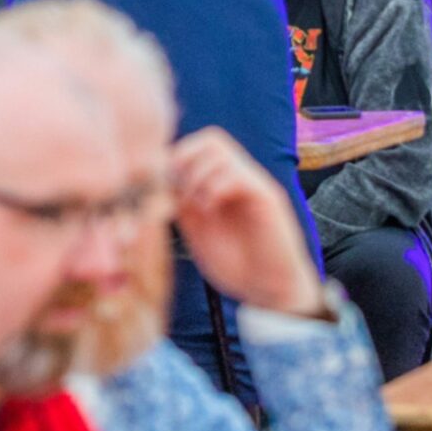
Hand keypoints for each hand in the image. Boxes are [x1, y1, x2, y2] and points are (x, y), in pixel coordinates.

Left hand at [168, 127, 328, 319]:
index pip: (197, 146)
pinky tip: (209, 209)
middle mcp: (240, 178)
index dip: (175, 160)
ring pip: (221, 151)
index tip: (163, 188)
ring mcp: (254, 185)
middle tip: (179, 191)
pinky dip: (215, 187)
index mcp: (222, 184)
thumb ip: (182, 206)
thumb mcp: (198, 233)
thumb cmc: (238, 267)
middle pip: (210, 139)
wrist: (272, 291)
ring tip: (196, 205)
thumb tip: (159, 184)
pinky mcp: (267, 198)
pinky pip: (238, 175)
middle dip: (185, 159)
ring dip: (198, 175)